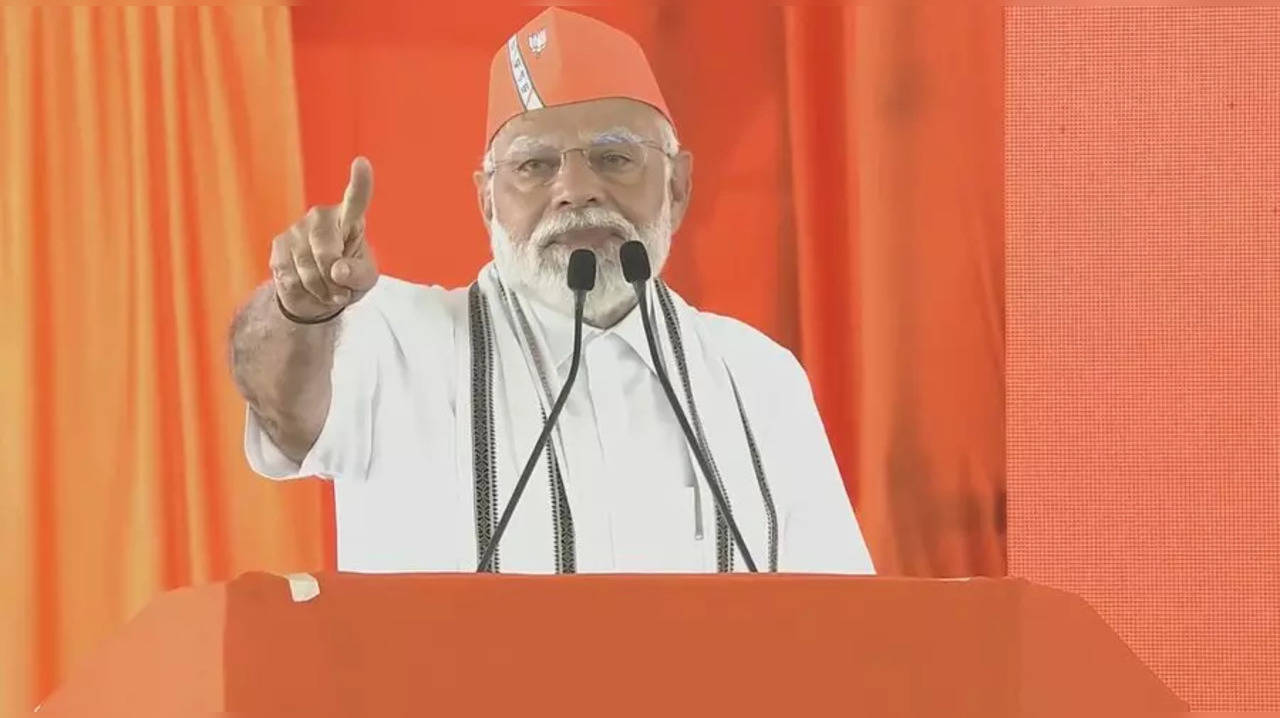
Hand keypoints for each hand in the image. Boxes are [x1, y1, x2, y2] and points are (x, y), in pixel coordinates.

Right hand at [270, 157, 378, 320]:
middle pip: (326, 254)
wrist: (317, 293)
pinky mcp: (278, 246)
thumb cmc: (348, 278)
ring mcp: (296, 229)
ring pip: (308, 271)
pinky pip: (291, 279)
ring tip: (327, 290)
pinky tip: (308, 287)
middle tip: (341, 290)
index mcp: (349, 218)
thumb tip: (337, 270)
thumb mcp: (365, 279)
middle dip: (334, 281)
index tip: (362, 163)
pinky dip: (304, 293)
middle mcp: (320, 217)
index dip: (360, 182)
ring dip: (321, 290)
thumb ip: (358, 274)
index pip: (356, 199)